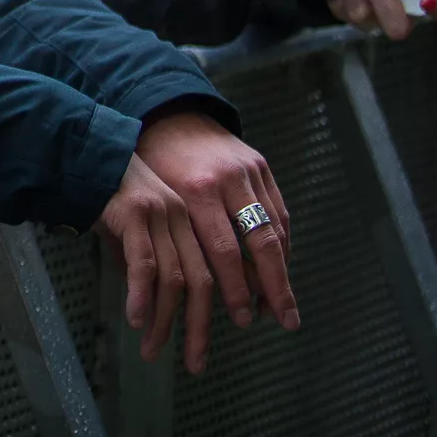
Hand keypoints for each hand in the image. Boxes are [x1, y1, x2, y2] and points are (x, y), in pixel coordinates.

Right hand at [95, 153, 214, 370]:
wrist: (76, 152)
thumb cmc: (102, 192)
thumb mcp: (135, 228)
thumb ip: (148, 260)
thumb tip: (152, 304)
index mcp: (189, 219)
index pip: (210, 274)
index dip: (213, 314)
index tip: (208, 345)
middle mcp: (182, 216)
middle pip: (201, 282)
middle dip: (199, 329)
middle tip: (196, 364)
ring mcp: (161, 214)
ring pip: (174, 279)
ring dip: (165, 321)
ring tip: (153, 350)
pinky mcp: (135, 213)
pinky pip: (145, 264)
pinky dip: (142, 296)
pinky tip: (136, 320)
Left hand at [134, 112, 298, 358]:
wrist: (170, 114)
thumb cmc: (153, 165)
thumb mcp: (154, 198)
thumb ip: (172, 240)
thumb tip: (183, 295)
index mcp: (195, 189)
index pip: (223, 249)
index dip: (236, 287)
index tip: (242, 318)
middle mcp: (228, 180)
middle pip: (261, 243)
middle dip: (275, 287)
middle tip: (283, 322)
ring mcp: (250, 171)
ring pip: (276, 230)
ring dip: (283, 271)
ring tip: (281, 306)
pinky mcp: (263, 167)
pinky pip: (279, 213)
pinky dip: (283, 244)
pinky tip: (279, 270)